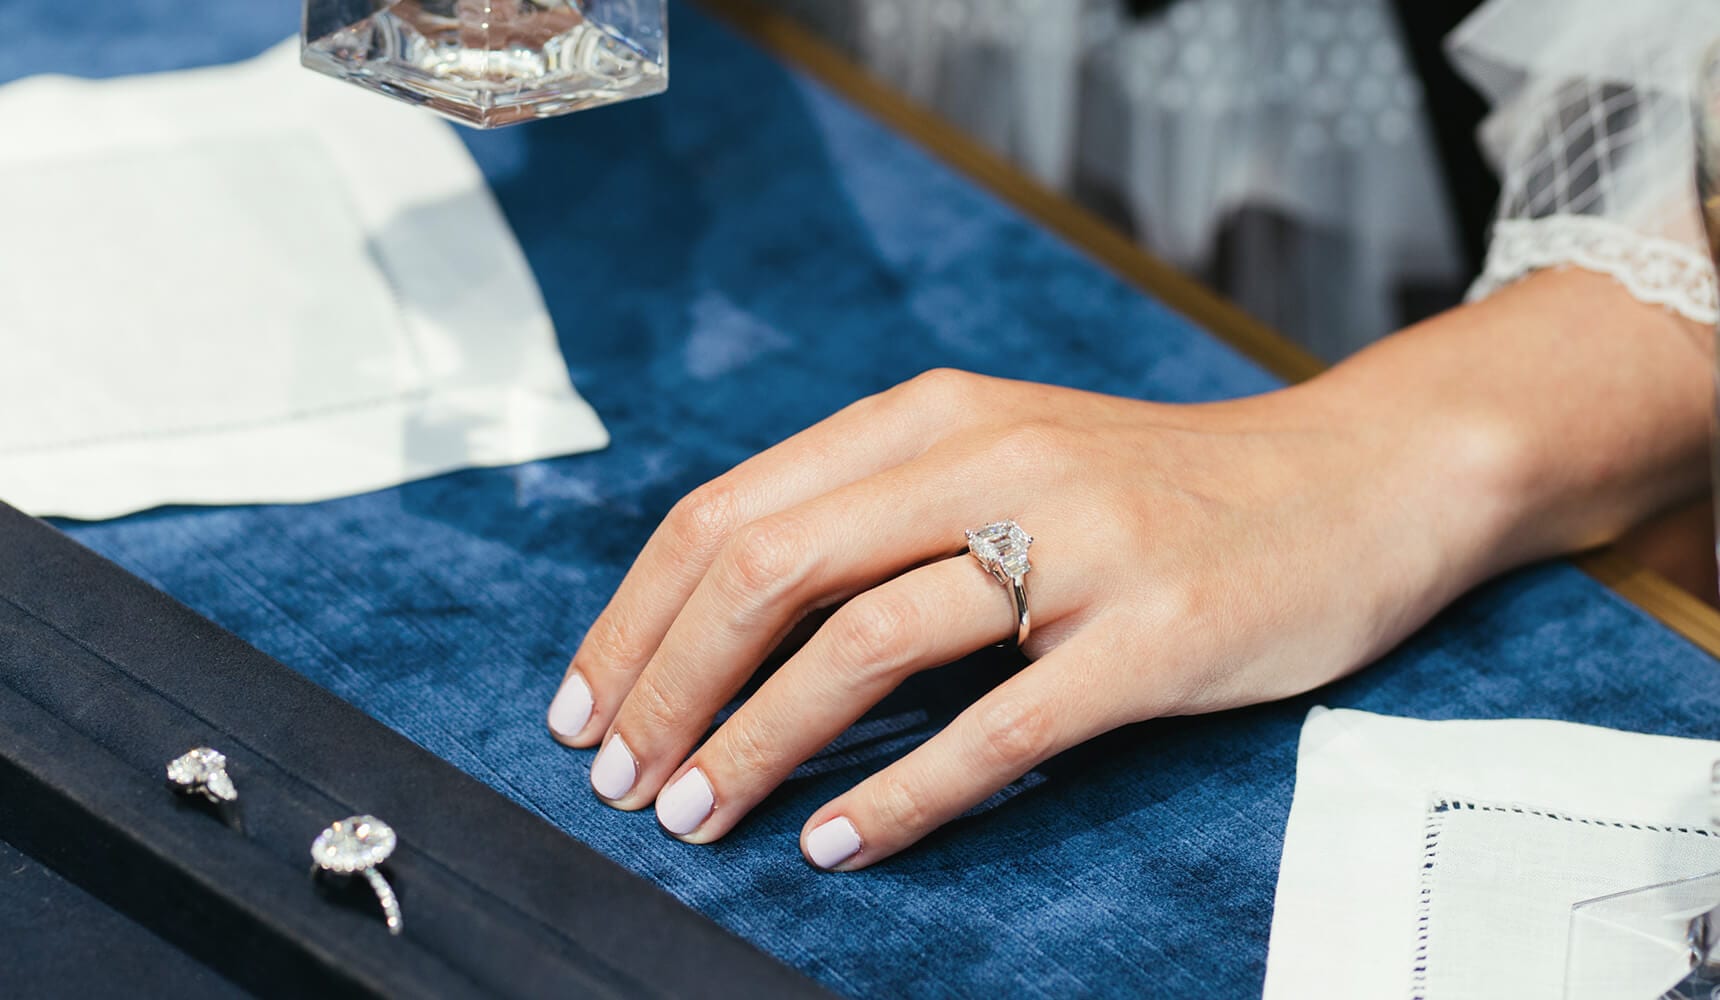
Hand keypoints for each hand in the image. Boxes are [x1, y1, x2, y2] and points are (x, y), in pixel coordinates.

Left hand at [545, 367, 1492, 867]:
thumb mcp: (1004, 455)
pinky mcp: (1149, 636)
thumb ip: (879, 507)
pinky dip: (900, 792)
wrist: (1353, 482)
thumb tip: (726, 617)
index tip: (587, 706)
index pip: (730, 510)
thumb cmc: (1155, 488)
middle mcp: (990, 460)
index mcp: (933, 416)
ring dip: (754, 741)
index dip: (636, 617)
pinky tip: (838, 843)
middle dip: (667, 685)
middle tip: (619, 779)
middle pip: (769, 567)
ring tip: (695, 816)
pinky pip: (996, 726)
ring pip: (861, 641)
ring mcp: (1074, 547)